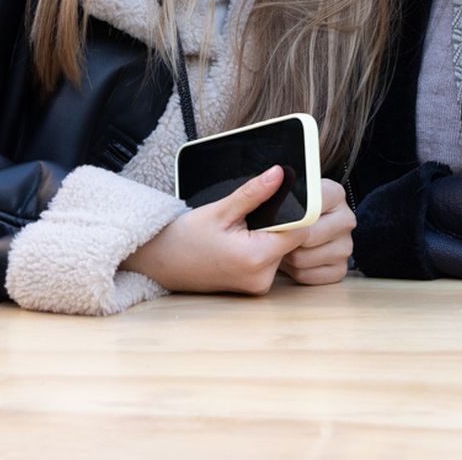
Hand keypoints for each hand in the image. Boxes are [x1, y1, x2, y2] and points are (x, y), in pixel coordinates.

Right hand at [121, 165, 306, 294]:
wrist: (162, 262)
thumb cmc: (186, 236)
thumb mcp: (221, 209)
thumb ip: (254, 193)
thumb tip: (279, 174)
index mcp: (256, 258)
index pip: (299, 231)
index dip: (296, 212)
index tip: (284, 198)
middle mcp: (261, 278)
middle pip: (292, 242)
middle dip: (280, 223)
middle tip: (255, 212)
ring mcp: (258, 286)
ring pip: (282, 250)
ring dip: (271, 235)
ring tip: (245, 227)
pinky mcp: (254, 287)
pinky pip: (271, 260)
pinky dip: (262, 247)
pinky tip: (243, 239)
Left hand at [279, 178, 354, 285]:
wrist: (284, 235)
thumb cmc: (281, 212)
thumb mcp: (273, 195)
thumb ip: (272, 186)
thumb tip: (276, 173)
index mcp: (334, 193)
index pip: (312, 205)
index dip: (291, 217)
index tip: (277, 221)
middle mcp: (346, 218)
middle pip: (309, 235)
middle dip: (287, 238)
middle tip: (278, 234)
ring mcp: (346, 245)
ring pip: (306, 258)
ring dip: (288, 256)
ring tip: (286, 245)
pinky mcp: (340, 268)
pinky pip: (309, 277)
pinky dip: (296, 272)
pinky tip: (294, 261)